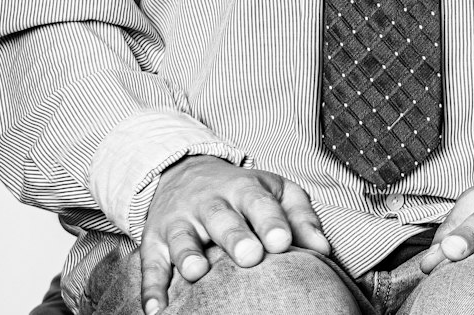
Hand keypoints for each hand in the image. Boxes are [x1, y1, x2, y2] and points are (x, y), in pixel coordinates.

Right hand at [139, 155, 330, 314]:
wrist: (183, 172)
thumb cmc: (242, 193)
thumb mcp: (274, 190)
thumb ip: (299, 216)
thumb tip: (323, 249)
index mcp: (243, 189)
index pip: (258, 202)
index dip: (270, 221)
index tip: (282, 242)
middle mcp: (210, 203)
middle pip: (221, 218)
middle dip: (234, 236)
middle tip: (250, 256)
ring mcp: (180, 222)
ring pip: (183, 238)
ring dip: (189, 255)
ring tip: (197, 273)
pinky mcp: (155, 243)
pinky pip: (151, 267)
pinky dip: (151, 288)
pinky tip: (156, 311)